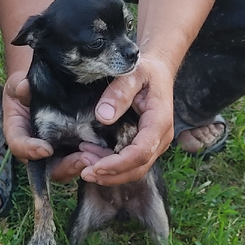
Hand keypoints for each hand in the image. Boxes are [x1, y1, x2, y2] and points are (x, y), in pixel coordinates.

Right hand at [1, 71, 88, 181]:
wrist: (43, 87)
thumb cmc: (27, 87)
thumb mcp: (19, 84)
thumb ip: (20, 87)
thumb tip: (24, 88)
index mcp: (18, 133)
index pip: (19, 146)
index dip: (30, 150)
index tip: (45, 149)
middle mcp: (37, 149)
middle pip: (48, 167)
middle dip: (66, 165)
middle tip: (82, 158)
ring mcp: (56, 152)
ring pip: (68, 168)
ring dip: (83, 165)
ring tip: (98, 157)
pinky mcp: (73, 149)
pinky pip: (81, 161)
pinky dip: (94, 159)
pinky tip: (107, 153)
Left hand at [81, 56, 174, 185]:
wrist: (158, 70)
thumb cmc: (146, 70)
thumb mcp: (133, 73)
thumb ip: (119, 92)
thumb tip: (103, 116)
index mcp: (159, 121)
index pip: (141, 152)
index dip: (118, 164)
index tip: (95, 167)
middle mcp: (161, 138)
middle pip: (138, 168)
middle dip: (111, 174)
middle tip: (84, 171)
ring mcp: (155, 144)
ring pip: (134, 169)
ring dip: (109, 172)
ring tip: (83, 165)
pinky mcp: (146, 145)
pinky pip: (130, 162)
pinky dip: (110, 165)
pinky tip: (90, 156)